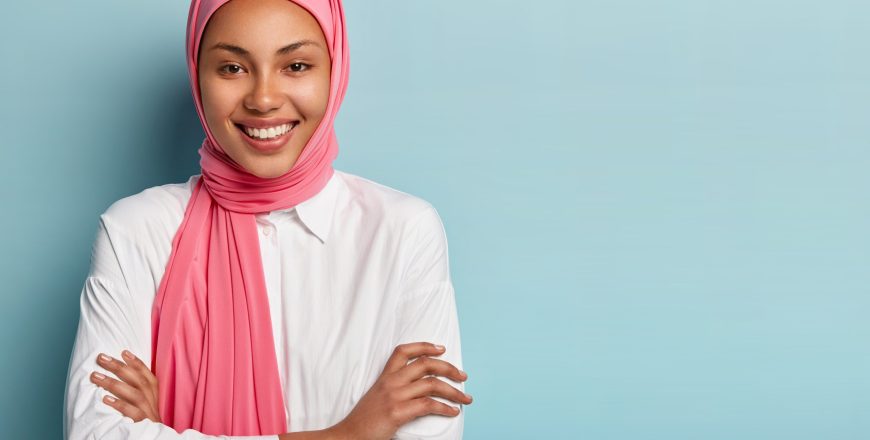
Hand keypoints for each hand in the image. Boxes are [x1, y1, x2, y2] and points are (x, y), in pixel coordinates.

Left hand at [90, 350, 160, 422]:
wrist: (154, 439)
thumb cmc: (144, 420)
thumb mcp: (146, 403)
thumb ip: (137, 390)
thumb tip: (119, 373)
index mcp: (153, 394)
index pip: (147, 374)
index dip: (136, 362)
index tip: (123, 351)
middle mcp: (152, 401)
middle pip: (137, 380)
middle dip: (119, 367)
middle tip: (101, 358)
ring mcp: (147, 412)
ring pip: (134, 393)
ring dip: (113, 383)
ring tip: (95, 376)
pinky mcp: (142, 423)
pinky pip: (131, 412)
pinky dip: (118, 404)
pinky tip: (105, 398)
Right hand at [331, 342, 471, 439]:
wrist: (348, 435)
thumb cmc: (364, 420)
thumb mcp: (378, 397)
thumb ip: (396, 389)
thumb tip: (421, 389)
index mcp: (385, 377)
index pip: (404, 351)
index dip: (424, 346)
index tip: (441, 348)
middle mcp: (390, 382)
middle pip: (425, 364)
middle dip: (449, 368)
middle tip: (463, 376)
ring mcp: (394, 396)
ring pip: (432, 384)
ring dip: (454, 391)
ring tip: (465, 398)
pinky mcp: (397, 412)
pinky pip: (428, 405)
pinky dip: (445, 408)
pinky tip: (452, 412)